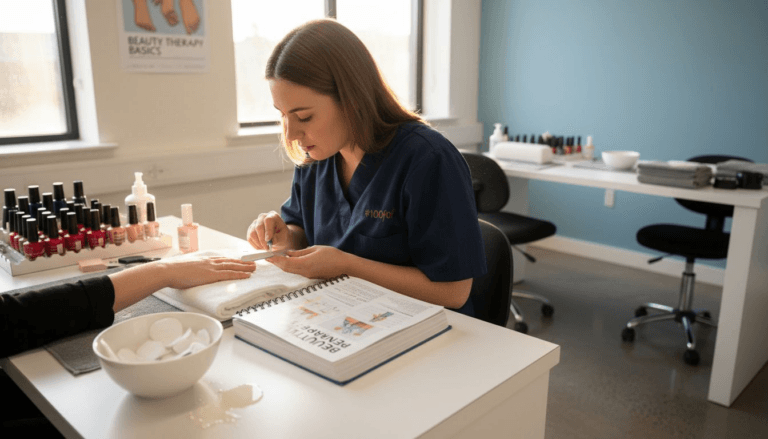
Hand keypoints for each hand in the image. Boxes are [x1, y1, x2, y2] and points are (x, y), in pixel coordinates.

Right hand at [110, 257, 255, 311]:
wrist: (168, 271)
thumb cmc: (173, 271)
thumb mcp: (186, 267)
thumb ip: (193, 268)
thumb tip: (194, 272)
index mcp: (204, 259)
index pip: (222, 259)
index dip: (233, 259)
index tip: (241, 260)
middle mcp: (210, 261)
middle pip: (231, 261)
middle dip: (243, 262)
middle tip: (253, 263)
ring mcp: (211, 267)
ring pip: (233, 266)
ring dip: (245, 267)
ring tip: (254, 268)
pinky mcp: (211, 274)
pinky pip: (229, 274)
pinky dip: (240, 274)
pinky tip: (247, 275)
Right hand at [247, 211, 290, 250]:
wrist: (278, 238)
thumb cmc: (282, 236)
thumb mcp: (283, 237)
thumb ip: (277, 238)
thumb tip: (268, 240)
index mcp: (273, 216)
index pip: (268, 220)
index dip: (268, 230)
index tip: (268, 240)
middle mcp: (262, 217)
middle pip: (258, 227)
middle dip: (262, 240)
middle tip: (267, 247)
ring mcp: (255, 223)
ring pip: (252, 233)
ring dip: (258, 243)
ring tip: (265, 247)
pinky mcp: (250, 229)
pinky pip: (249, 238)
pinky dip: (255, 245)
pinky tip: (261, 247)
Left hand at [267, 246, 348, 278]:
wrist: (344, 266)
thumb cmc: (332, 255)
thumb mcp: (315, 249)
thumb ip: (300, 252)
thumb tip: (288, 253)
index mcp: (305, 264)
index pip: (286, 262)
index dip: (275, 259)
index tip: (267, 255)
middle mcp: (304, 271)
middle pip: (286, 268)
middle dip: (276, 263)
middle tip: (267, 257)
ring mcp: (308, 275)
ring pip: (291, 270)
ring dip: (282, 265)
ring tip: (275, 259)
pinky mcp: (311, 276)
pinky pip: (297, 271)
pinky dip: (290, 267)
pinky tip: (288, 262)